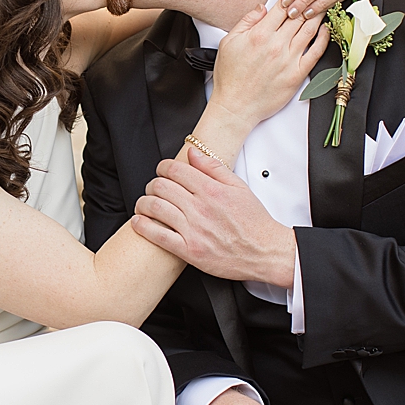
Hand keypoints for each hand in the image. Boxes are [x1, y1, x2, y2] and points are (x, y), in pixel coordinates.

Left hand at [132, 146, 295, 286]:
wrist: (265, 252)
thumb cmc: (254, 221)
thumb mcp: (239, 187)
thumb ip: (213, 167)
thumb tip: (192, 153)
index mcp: (211, 190)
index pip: (174, 170)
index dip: (162, 167)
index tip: (161, 170)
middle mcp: (200, 208)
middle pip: (160, 187)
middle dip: (152, 184)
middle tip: (153, 188)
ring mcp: (193, 230)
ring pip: (155, 208)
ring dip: (143, 203)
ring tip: (144, 203)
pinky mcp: (189, 251)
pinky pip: (157, 236)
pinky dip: (143, 226)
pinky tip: (139, 221)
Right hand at [209, 0, 328, 128]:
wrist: (236, 106)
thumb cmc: (230, 77)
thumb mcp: (228, 43)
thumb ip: (246, 21)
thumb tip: (262, 7)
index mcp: (259, 34)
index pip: (282, 8)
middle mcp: (276, 45)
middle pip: (298, 16)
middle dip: (308, 2)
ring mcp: (289, 60)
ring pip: (309, 30)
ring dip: (318, 16)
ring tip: (324, 5)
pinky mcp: (297, 74)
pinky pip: (316, 52)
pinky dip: (324, 38)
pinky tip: (326, 29)